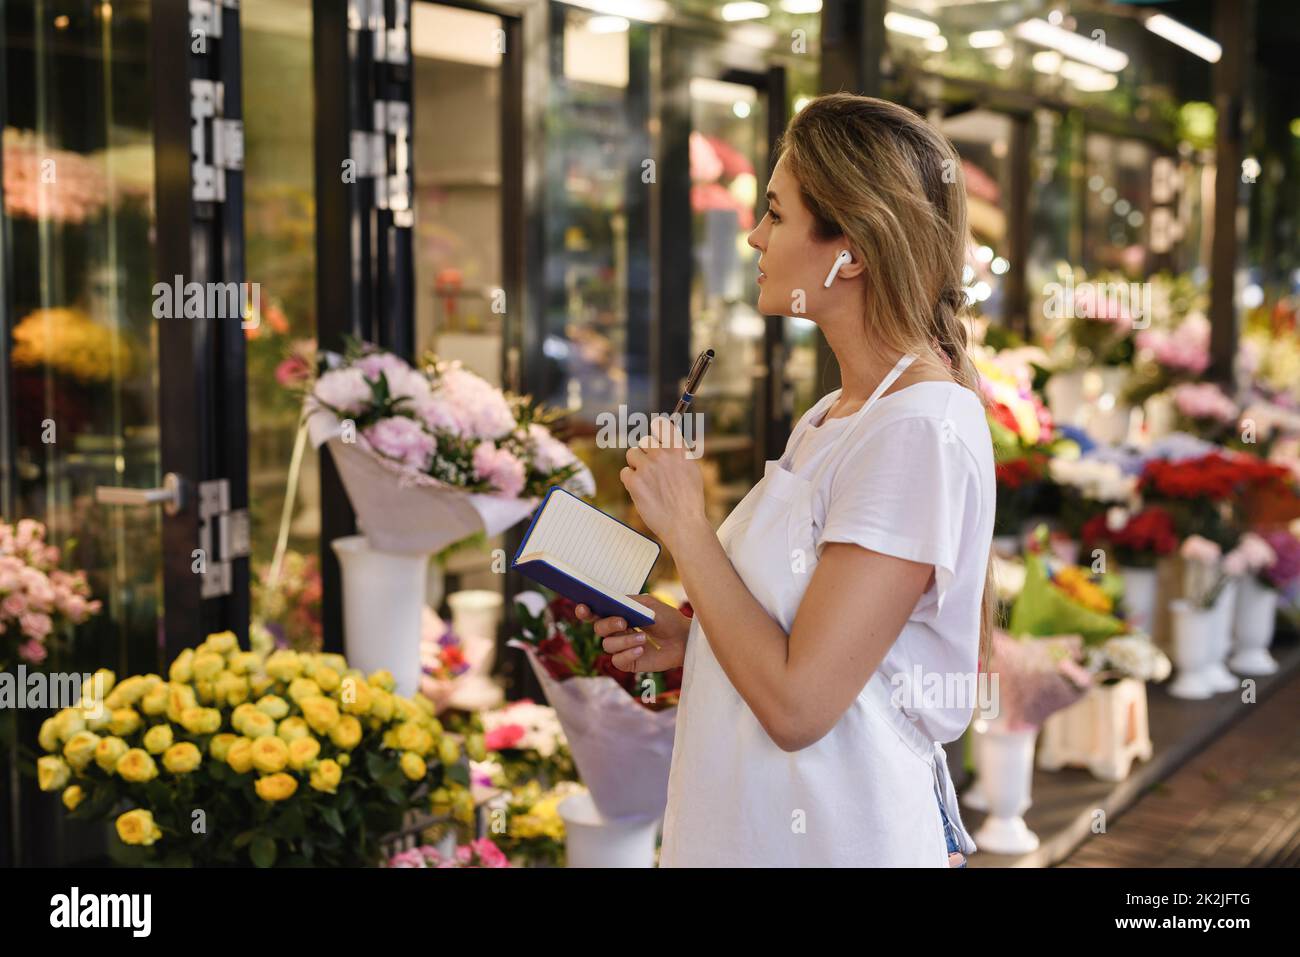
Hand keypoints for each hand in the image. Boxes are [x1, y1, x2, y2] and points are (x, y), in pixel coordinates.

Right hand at [575, 595, 689, 672]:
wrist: (684, 638)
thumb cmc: (667, 619)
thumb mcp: (648, 604)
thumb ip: (629, 602)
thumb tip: (612, 603)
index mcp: (618, 614)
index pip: (595, 613)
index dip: (585, 611)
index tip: (584, 608)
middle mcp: (616, 631)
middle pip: (598, 629)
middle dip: (608, 625)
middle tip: (624, 622)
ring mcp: (621, 648)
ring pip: (607, 645)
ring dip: (624, 640)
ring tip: (643, 637)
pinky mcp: (629, 662)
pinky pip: (617, 661)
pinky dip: (628, 654)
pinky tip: (641, 650)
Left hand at [620, 416, 706, 549]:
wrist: (684, 524)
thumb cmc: (689, 500)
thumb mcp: (692, 470)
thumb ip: (679, 453)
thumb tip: (668, 440)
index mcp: (678, 450)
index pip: (661, 425)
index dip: (657, 431)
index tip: (656, 437)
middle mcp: (662, 455)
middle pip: (644, 441)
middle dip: (646, 453)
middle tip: (652, 470)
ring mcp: (647, 468)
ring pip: (632, 454)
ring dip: (636, 465)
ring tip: (647, 481)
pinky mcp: (634, 482)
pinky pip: (625, 472)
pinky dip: (630, 481)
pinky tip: (641, 491)